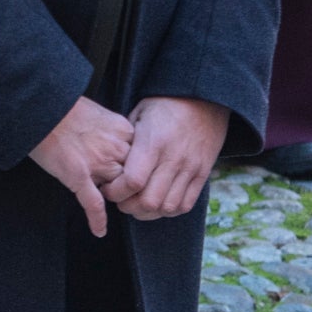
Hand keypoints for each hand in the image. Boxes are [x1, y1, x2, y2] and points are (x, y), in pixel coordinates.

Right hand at [30, 96, 135, 237]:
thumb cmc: (64, 105)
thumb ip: (111, 129)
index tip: (135, 174)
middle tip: (128, 195)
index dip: (138, 167)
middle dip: (131, 187)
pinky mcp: (78, 176)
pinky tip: (99, 231)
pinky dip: (97, 219)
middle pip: (134, 175)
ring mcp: (98, 163)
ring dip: (117, 199)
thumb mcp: (98, 111)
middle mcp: (115, 147)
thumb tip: (114, 142)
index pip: (142, 157)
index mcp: (122, 129)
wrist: (41, 104)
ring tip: (116, 206)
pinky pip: (93, 203)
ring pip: (118, 190)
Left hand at [105, 96, 230, 222]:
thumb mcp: (139, 113)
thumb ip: (127, 141)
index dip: (115, 192)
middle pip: (149, 201)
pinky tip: (158, 203)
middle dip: (128, 206)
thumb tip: (111, 163)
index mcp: (153, 143)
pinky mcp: (202, 174)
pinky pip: (185, 204)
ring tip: (137, 204)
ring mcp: (190, 169)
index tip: (107, 189)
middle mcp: (173, 159)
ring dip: (148, 212)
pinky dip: (169, 210)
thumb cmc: (165, 104)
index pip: (132, 181)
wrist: (204, 99)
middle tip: (120, 200)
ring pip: (167, 208)